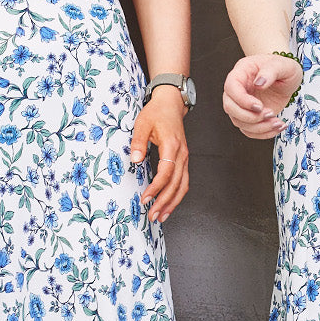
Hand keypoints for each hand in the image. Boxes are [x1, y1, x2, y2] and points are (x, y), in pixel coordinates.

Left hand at [130, 91, 188, 220]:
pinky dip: (177, 195)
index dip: (156, 188)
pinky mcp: (183, 161)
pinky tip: (168, 205)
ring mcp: (184, 158)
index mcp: (172, 146)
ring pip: (183, 186)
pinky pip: (183, 182)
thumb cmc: (156, 113)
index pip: (166, 173)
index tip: (145, 198)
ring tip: (161, 216)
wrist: (170, 104)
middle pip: (176, 184)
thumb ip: (138, 142)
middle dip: (164, 202)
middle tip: (152, 216)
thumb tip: (135, 159)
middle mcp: (182, 155)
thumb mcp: (142, 123)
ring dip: (172, 203)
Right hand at [222, 53, 302, 138]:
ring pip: (239, 122)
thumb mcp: (283, 65)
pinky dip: (263, 133)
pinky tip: (277, 127)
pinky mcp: (250, 116)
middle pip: (230, 107)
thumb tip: (259, 83)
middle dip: (249, 116)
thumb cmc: (283, 68)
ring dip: (259, 127)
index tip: (259, 106)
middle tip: (269, 114)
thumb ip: (270, 71)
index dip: (242, 100)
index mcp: (242, 72)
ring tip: (277, 122)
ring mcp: (242, 104)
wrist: (288, 78)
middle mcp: (238, 89)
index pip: (231, 87)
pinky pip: (249, 130)